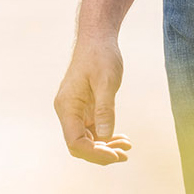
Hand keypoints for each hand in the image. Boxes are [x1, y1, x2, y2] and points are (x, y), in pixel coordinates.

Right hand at [55, 36, 133, 164]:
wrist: (97, 38)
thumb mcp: (106, 82)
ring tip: (127, 148)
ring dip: (105, 147)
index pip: (75, 141)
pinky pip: (92, 130)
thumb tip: (104, 136)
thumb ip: (105, 110)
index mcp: (67, 106)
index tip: (115, 155)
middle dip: (101, 154)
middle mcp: (67, 111)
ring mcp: (75, 110)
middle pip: (80, 145)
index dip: (94, 153)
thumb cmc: (100, 55)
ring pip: (87, 139)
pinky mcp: (84, 108)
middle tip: (124, 155)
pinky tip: (122, 138)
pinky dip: (106, 136)